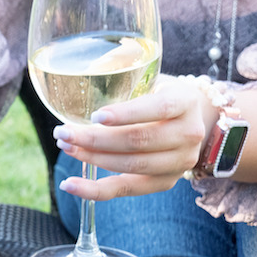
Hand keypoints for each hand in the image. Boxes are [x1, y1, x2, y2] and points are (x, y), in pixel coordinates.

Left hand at [53, 76, 209, 200]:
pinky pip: (127, 189)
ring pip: (131, 165)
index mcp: (185, 101)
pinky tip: (69, 184)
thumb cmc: (159, 94)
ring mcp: (180, 162)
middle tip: (63, 132)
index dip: (126, 114)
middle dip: (95, 138)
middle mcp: (189, 134)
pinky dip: (95, 190)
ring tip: (66, 146)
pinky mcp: (165, 182)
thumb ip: (123, 70)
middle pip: (138, 141)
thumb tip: (89, 66)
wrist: (193, 120)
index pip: (158, 108)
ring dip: (92, 158)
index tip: (95, 116)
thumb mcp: (150, 77)